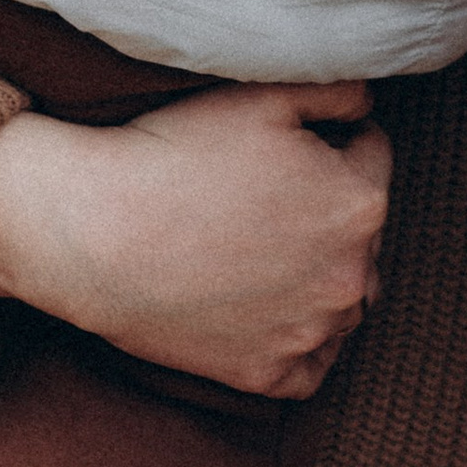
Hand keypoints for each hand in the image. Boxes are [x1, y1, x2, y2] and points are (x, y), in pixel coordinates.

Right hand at [0, 82, 390, 396]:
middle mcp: (351, 276)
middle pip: (361, 234)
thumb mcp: (265, 95)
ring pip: (342, 301)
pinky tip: (264, 312)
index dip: (329, 141)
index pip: (371, 156)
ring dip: (320, 278)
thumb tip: (365, 106)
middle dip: (329, 213)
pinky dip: (298, 342)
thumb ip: (339, 91)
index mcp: (360, 203)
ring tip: (262, 255)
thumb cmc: (176, 154)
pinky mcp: (268, 375)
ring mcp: (310, 333)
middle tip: (266, 199)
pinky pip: (310, 366)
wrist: (94, 232)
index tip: (284, 146)